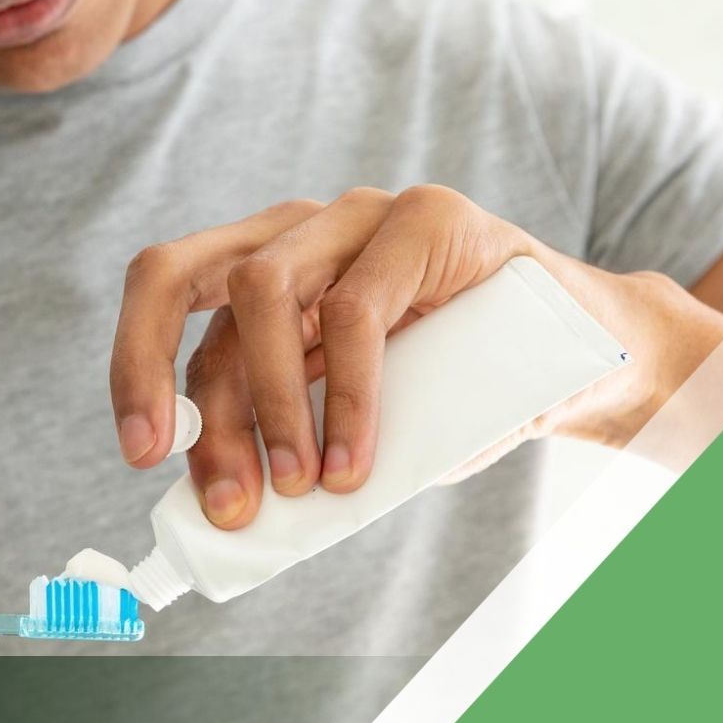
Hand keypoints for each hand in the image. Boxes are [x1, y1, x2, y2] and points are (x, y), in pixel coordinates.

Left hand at [110, 186, 722, 528]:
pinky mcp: (425, 217)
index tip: (143, 455)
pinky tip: (351, 462)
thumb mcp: (351, 419)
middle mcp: (294, 227)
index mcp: (261, 266)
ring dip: (270, 404)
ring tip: (298, 489)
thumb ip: (289, 438)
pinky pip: (356, 308)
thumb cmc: (457, 390)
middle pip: (181, 271)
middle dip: (157, 371)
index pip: (167, 295)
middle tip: (184, 472)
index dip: (136, 367)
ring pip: (264, 288)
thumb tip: (225, 510)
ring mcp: (356, 213)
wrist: (587, 356)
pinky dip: (345, 396)